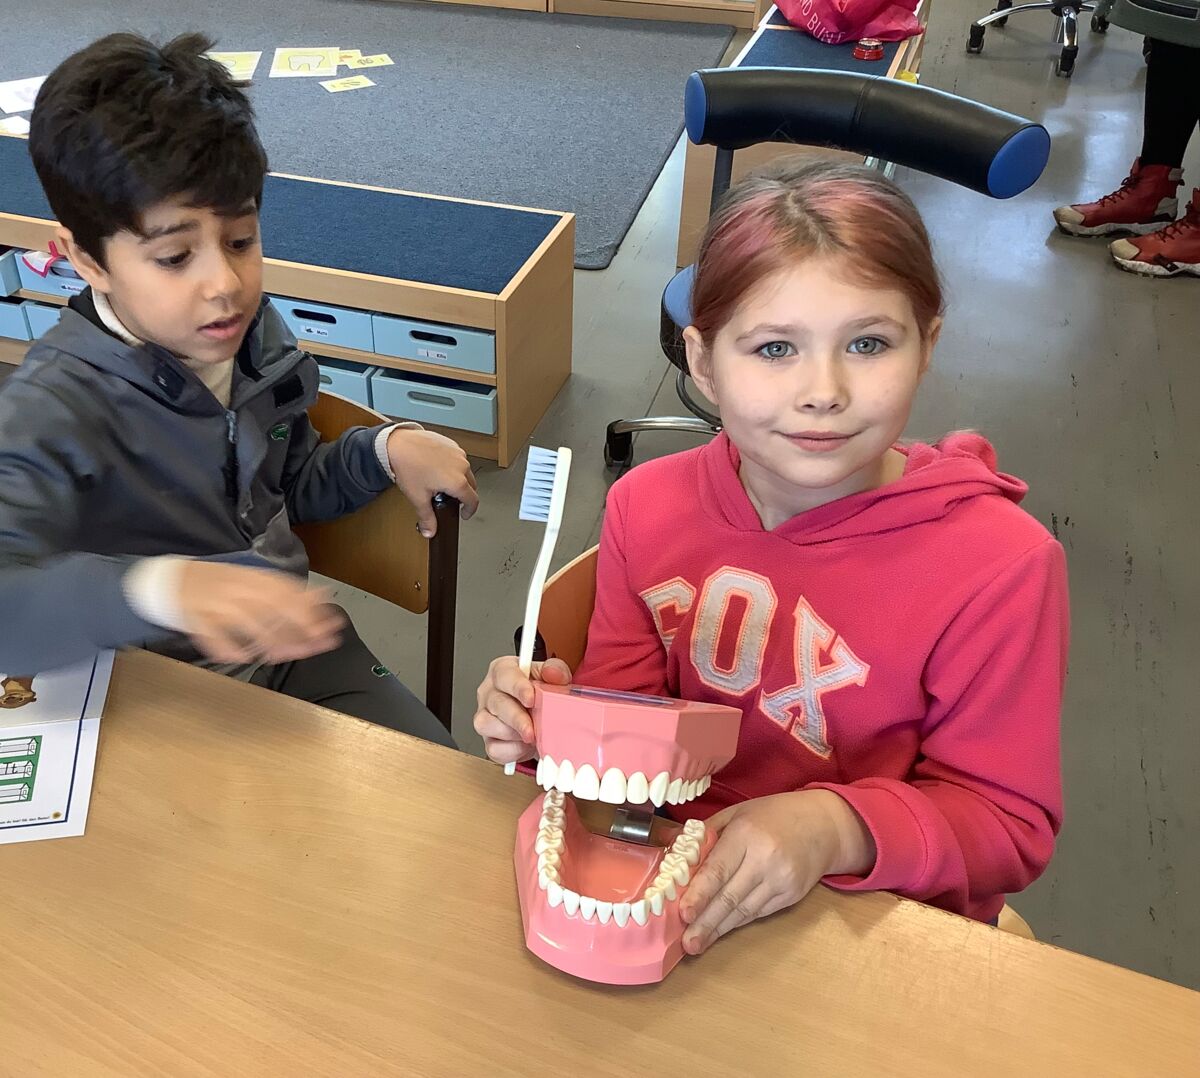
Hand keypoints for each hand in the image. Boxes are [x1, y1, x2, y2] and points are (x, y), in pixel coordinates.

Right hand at [176, 562, 344, 664]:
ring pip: (248, 624)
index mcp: (254, 577)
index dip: (313, 612)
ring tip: (282, 656)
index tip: (331, 628)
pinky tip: (244, 657)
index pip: (290, 593)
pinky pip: (216, 638)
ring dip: (270, 643)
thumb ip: (288, 590)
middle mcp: (238, 588)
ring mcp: (217, 604)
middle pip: (274, 608)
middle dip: (299, 629)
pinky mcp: (197, 620)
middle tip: (316, 646)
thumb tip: (324, 596)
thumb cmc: (220, 583)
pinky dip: (231, 649)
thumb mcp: (255, 580)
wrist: (172, 580)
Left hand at [386, 427, 478, 537]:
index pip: (473, 501)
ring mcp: (458, 453)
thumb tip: (430, 531)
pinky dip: (453, 466)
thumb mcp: (418, 498)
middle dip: (464, 495)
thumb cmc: (408, 466)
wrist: (398, 444)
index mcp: (458, 482)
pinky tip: (438, 468)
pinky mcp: (452, 444)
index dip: (469, 511)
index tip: (464, 513)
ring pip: (465, 471)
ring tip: (441, 482)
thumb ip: (427, 518)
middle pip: (471, 486)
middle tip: (452, 500)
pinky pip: (458, 459)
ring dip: (459, 479)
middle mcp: (462, 466)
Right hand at [473, 655, 571, 764]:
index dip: (518, 688)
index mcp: (502, 671)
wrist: (541, 716)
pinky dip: (512, 750)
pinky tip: (525, 745)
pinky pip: (493, 748)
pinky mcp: (488, 740)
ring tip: (532, 736)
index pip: (505, 675)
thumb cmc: (540, 692)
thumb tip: (553, 673)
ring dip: (512, 734)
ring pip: (486, 725)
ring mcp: (485, 716)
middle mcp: (489, 692)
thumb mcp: (550, 676)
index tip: (531, 699)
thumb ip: (554, 670)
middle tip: (533, 728)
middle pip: (496, 703)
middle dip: (517, 718)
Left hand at [679, 789, 875, 955]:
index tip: (684, 914)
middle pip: (730, 897)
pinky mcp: (791, 896)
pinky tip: (721, 930)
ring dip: (719, 929)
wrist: (824, 825)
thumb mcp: (738, 812)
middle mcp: (765, 860)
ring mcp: (781, 881)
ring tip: (697, 943)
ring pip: (744, 911)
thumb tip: (679, 856)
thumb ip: (709, 833)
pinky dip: (737, 922)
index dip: (700, 895)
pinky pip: (758, 913)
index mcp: (746, 835)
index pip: (719, 870)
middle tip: (686, 943)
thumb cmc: (774, 814)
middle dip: (706, 923)